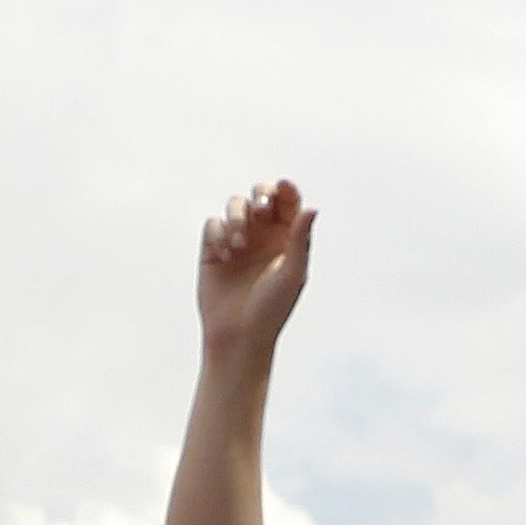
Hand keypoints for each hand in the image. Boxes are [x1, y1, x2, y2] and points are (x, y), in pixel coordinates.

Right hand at [197, 179, 316, 356]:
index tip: (283, 187)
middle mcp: (263, 235)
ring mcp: (237, 240)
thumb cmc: (272, 309)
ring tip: (239, 244)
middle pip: (261, 195)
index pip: (288, 202)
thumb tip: (312, 207)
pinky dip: (218, 232)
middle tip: (261, 211)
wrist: (238, 336)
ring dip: (237, 216)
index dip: (286, 189)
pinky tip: (224, 256)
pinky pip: (213, 223)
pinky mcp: (213, 249)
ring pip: (235, 204)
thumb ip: (301, 239)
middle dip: (260, 195)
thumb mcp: (292, 273)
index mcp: (287, 238)